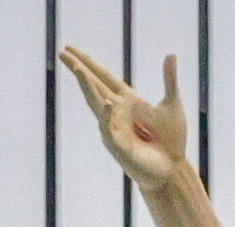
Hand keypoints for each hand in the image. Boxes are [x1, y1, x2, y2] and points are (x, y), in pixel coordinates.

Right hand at [58, 44, 197, 196]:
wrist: (172, 170)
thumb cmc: (170, 142)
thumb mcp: (171, 104)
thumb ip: (169, 79)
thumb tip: (171, 54)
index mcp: (127, 101)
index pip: (103, 77)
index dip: (88, 63)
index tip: (70, 49)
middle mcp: (116, 113)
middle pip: (93, 86)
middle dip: (79, 69)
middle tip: (62, 52)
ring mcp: (115, 129)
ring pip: (97, 104)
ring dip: (88, 87)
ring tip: (79, 69)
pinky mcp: (120, 146)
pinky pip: (110, 130)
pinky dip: (108, 117)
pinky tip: (108, 103)